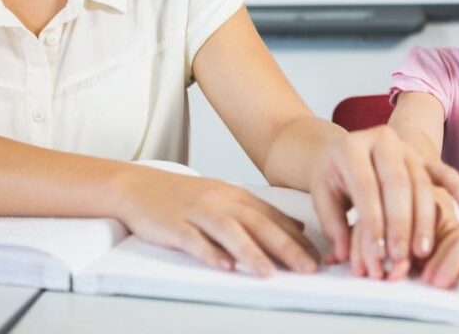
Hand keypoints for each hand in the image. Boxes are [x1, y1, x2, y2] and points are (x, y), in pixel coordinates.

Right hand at [117, 167, 318, 276]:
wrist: (138, 186)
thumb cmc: (184, 197)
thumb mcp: (226, 198)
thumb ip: (260, 213)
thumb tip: (296, 227)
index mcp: (236, 196)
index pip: (274, 218)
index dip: (298, 239)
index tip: (319, 257)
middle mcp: (221, 202)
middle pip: (259, 225)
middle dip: (286, 247)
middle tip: (308, 268)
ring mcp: (197, 212)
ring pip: (229, 232)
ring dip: (252, 253)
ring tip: (270, 272)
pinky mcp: (175, 225)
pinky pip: (194, 240)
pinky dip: (210, 253)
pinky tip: (224, 266)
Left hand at [309, 125, 458, 279]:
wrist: (344, 149)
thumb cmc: (333, 175)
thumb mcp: (323, 194)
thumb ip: (333, 224)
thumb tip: (345, 254)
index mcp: (351, 147)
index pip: (365, 187)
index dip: (372, 221)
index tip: (376, 251)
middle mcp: (381, 140)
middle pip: (397, 184)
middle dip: (400, 224)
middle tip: (400, 255)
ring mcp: (405, 146)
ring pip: (420, 183)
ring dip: (424, 219)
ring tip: (421, 250)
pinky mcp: (423, 156)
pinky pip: (444, 172)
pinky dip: (458, 189)